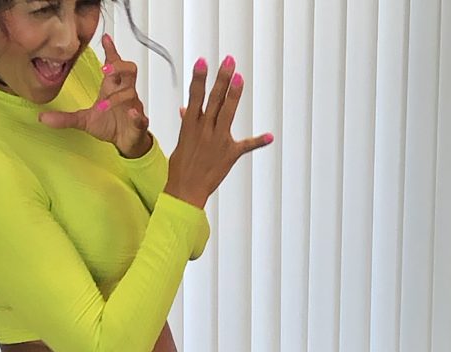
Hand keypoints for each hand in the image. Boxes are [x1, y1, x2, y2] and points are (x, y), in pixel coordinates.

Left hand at [38, 34, 151, 157]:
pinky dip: (136, 115)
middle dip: (119, 66)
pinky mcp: (138, 123)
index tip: (106, 38)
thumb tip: (42, 118)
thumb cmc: (110, 125)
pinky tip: (131, 113)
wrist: (125, 143)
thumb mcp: (84, 120)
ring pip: (131, 92)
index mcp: (111, 88)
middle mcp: (124, 93)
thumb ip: (65, 118)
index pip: (114, 64)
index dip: (111, 51)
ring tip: (103, 105)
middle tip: (105, 69)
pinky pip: (140, 116)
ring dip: (117, 97)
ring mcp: (133, 107)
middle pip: (129, 70)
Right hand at [165, 56, 273, 208]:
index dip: (199, 78)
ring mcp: (218, 141)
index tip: (202, 61)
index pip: (195, 96)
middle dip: (222, 78)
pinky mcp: (229, 154)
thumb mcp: (181, 142)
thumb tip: (185, 109)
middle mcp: (204, 130)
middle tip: (229, 61)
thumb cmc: (181, 168)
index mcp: (190, 126)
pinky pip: (246, 146)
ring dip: (234, 94)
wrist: (185, 191)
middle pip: (214, 99)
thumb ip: (187, 123)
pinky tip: (269, 136)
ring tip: (239, 77)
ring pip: (227, 113)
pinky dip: (258, 142)